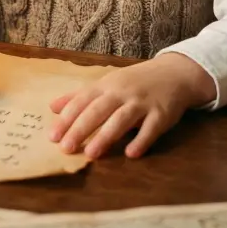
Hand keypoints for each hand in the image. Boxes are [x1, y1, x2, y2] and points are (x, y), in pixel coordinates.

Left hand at [49, 53, 215, 159]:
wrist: (173, 73)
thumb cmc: (134, 82)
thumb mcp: (106, 84)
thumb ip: (80, 96)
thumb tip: (52, 107)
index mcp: (106, 86)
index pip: (83, 101)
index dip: (67, 118)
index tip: (52, 136)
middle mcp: (122, 92)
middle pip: (98, 110)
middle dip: (81, 128)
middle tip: (66, 148)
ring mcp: (142, 102)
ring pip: (122, 119)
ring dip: (106, 136)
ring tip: (91, 154)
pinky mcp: (162, 113)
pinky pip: (151, 128)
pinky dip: (141, 140)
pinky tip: (131, 154)